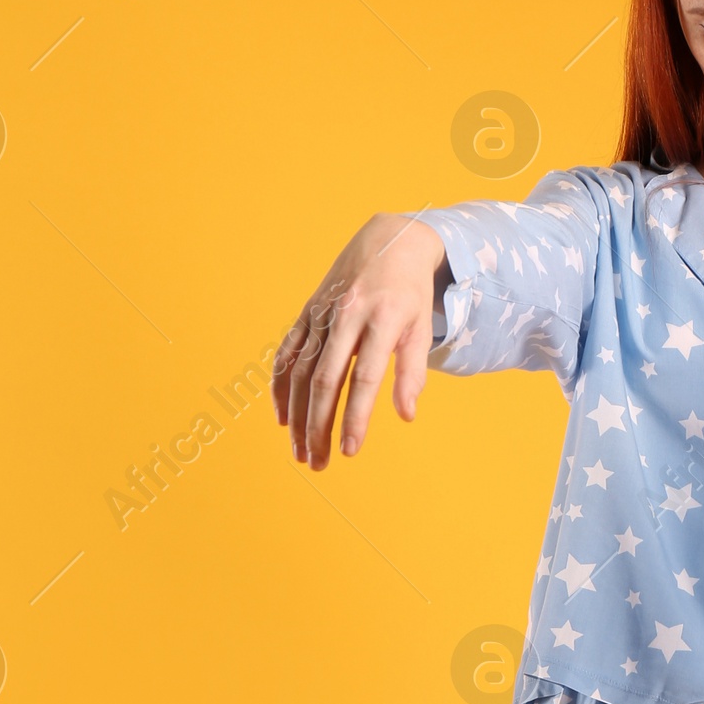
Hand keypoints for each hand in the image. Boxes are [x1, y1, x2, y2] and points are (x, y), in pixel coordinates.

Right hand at [273, 213, 448, 468]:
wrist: (387, 241)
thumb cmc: (410, 292)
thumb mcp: (422, 328)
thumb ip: (413, 372)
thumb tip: (406, 416)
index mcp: (380, 320)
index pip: (364, 379)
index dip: (356, 418)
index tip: (350, 451)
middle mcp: (345, 316)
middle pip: (324, 380)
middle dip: (318, 426)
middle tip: (318, 463)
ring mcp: (321, 313)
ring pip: (300, 371)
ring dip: (297, 415)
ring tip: (300, 452)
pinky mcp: (306, 312)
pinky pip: (287, 353)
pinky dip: (281, 386)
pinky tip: (283, 418)